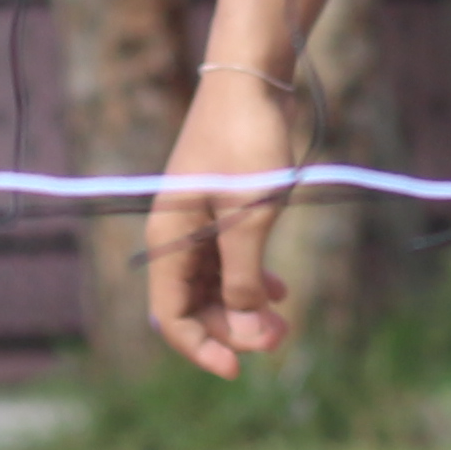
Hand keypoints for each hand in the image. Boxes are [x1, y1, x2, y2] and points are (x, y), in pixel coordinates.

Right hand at [144, 71, 306, 377]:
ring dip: (243, 309)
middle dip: (231, 329)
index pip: (169, 316)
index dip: (201, 347)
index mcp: (167, 240)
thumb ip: (243, 277)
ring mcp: (197, 223)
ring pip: (213, 286)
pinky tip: (278, 294)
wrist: (251, 80)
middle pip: (193, 306)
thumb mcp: (249, 215)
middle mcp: (175, 237)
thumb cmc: (246, 142)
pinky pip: (228, 262)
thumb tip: (244, 330)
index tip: (239, 368)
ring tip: (283, 322)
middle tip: (278, 338)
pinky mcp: (219, 209)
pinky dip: (250, 281)